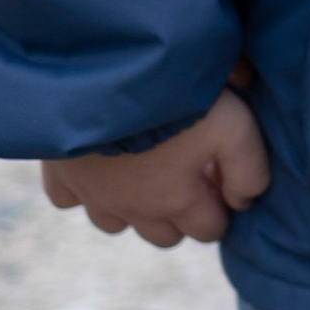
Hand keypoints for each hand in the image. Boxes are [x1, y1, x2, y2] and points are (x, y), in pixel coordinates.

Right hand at [40, 85, 271, 249]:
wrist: (103, 73)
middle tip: (188, 177)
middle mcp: (133, 208)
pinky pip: (66, 200)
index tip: (223, 183)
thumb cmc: (175, 100)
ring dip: (132, 209)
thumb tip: (245, 201)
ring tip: (142, 174)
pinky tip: (95, 166)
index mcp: (177, 201)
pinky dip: (81, 191)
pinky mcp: (59, 173)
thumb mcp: (234, 127)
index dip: (221, 210)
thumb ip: (250, 170)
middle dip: (181, 217)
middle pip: (164, 237)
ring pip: (114, 225)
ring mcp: (92, 194)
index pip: (209, 231)